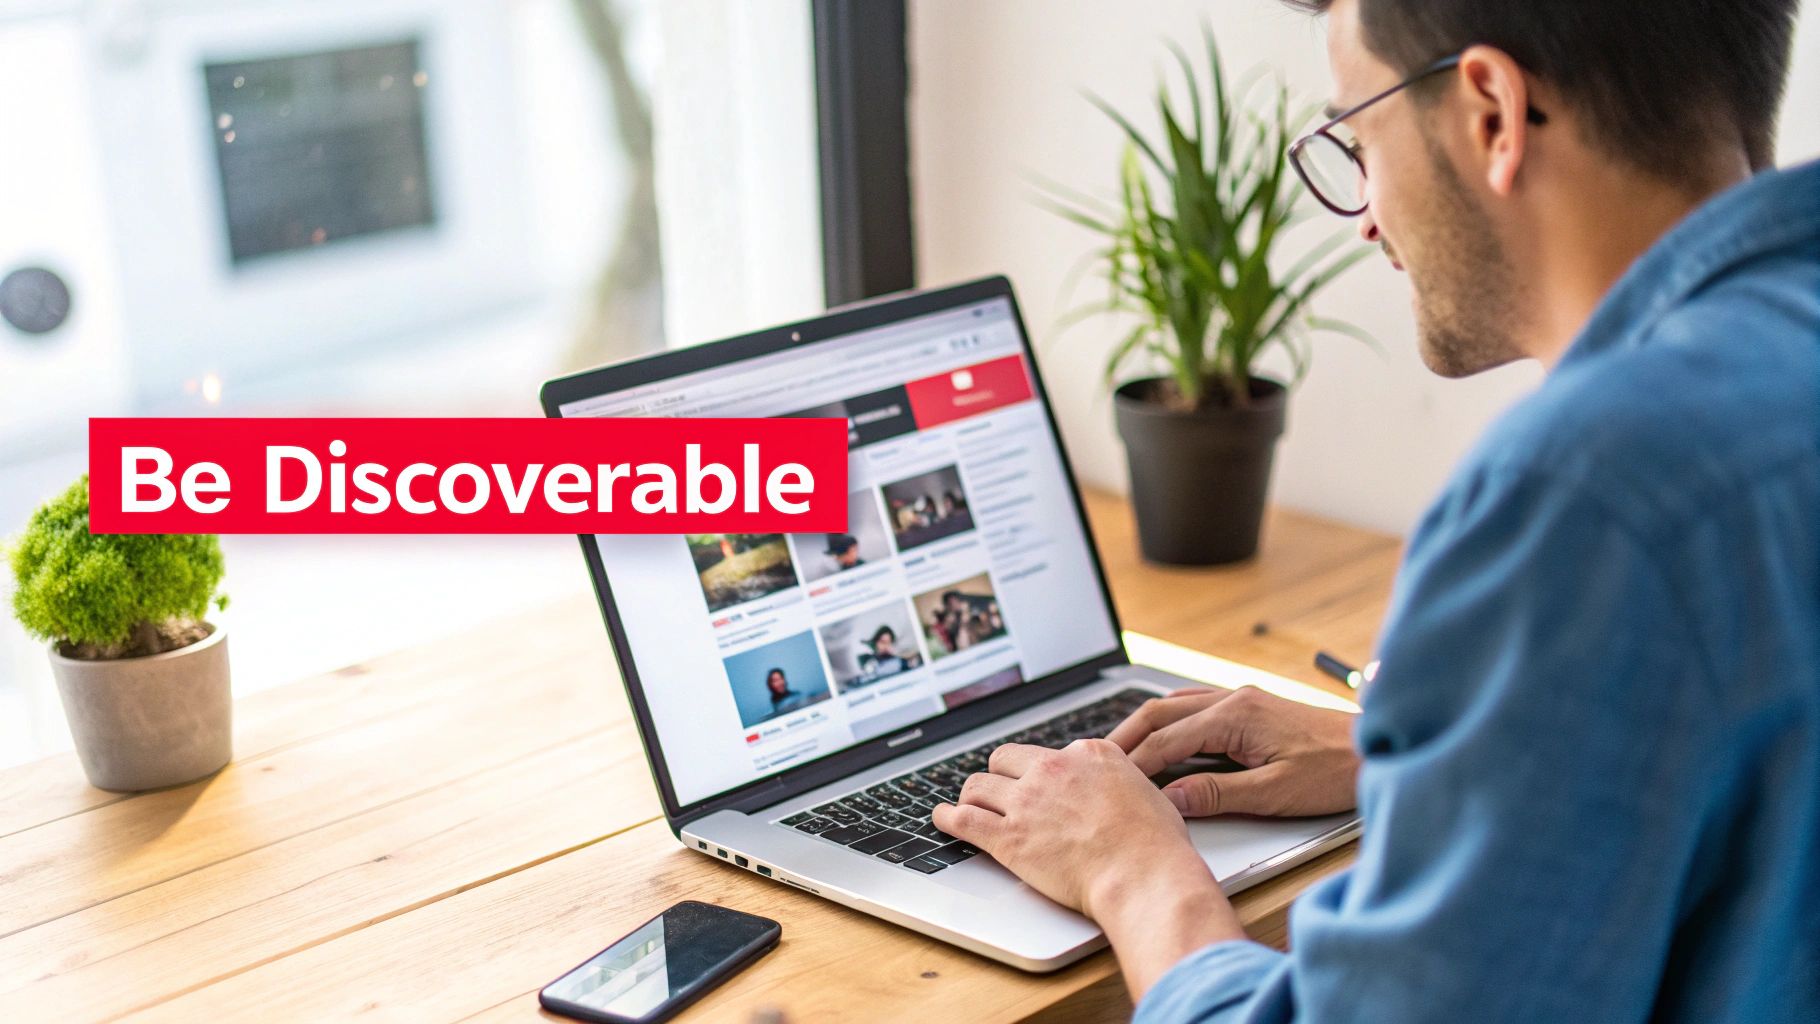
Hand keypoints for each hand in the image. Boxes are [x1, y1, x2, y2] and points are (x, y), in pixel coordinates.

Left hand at [932, 740, 1243, 997]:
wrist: (1142, 873)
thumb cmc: (1154, 843)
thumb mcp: (1146, 789)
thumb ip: (1119, 780)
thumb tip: (1112, 786)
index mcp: (1088, 754)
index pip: (1048, 752)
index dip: (1040, 771)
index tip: (1035, 782)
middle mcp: (1052, 769)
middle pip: (1004, 759)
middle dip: (999, 776)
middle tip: (998, 792)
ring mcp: (1026, 802)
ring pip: (978, 785)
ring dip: (973, 797)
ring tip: (969, 806)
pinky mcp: (1008, 838)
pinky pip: (963, 820)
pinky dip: (947, 819)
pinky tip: (941, 819)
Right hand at [1108, 686, 1360, 817]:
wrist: (1379, 750)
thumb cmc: (1336, 771)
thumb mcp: (1275, 792)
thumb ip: (1218, 793)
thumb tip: (1171, 798)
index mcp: (1236, 716)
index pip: (1168, 739)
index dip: (1135, 763)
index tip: (1108, 782)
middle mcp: (1234, 699)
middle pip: (1161, 712)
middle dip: (1125, 736)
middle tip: (1095, 761)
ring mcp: (1242, 699)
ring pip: (1176, 704)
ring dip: (1144, 725)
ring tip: (1119, 750)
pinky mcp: (1252, 707)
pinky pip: (1196, 706)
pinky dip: (1170, 720)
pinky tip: (1163, 735)